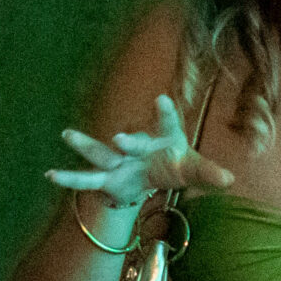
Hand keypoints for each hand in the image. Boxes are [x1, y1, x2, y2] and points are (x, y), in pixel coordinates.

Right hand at [46, 93, 235, 207]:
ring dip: (86, 145)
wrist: (153, 172)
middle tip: (120, 137)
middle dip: (127, 141)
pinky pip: (87, 180)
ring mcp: (119, 162)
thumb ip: (208, 173)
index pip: (166, 124)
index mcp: (162, 139)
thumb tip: (230, 181)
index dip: (164, 113)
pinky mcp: (107, 179)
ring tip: (67, 134)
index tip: (162, 100)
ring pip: (101, 154)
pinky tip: (50, 175)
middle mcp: (137, 148)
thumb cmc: (175, 163)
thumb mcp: (193, 169)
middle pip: (131, 143)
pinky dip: (70, 179)